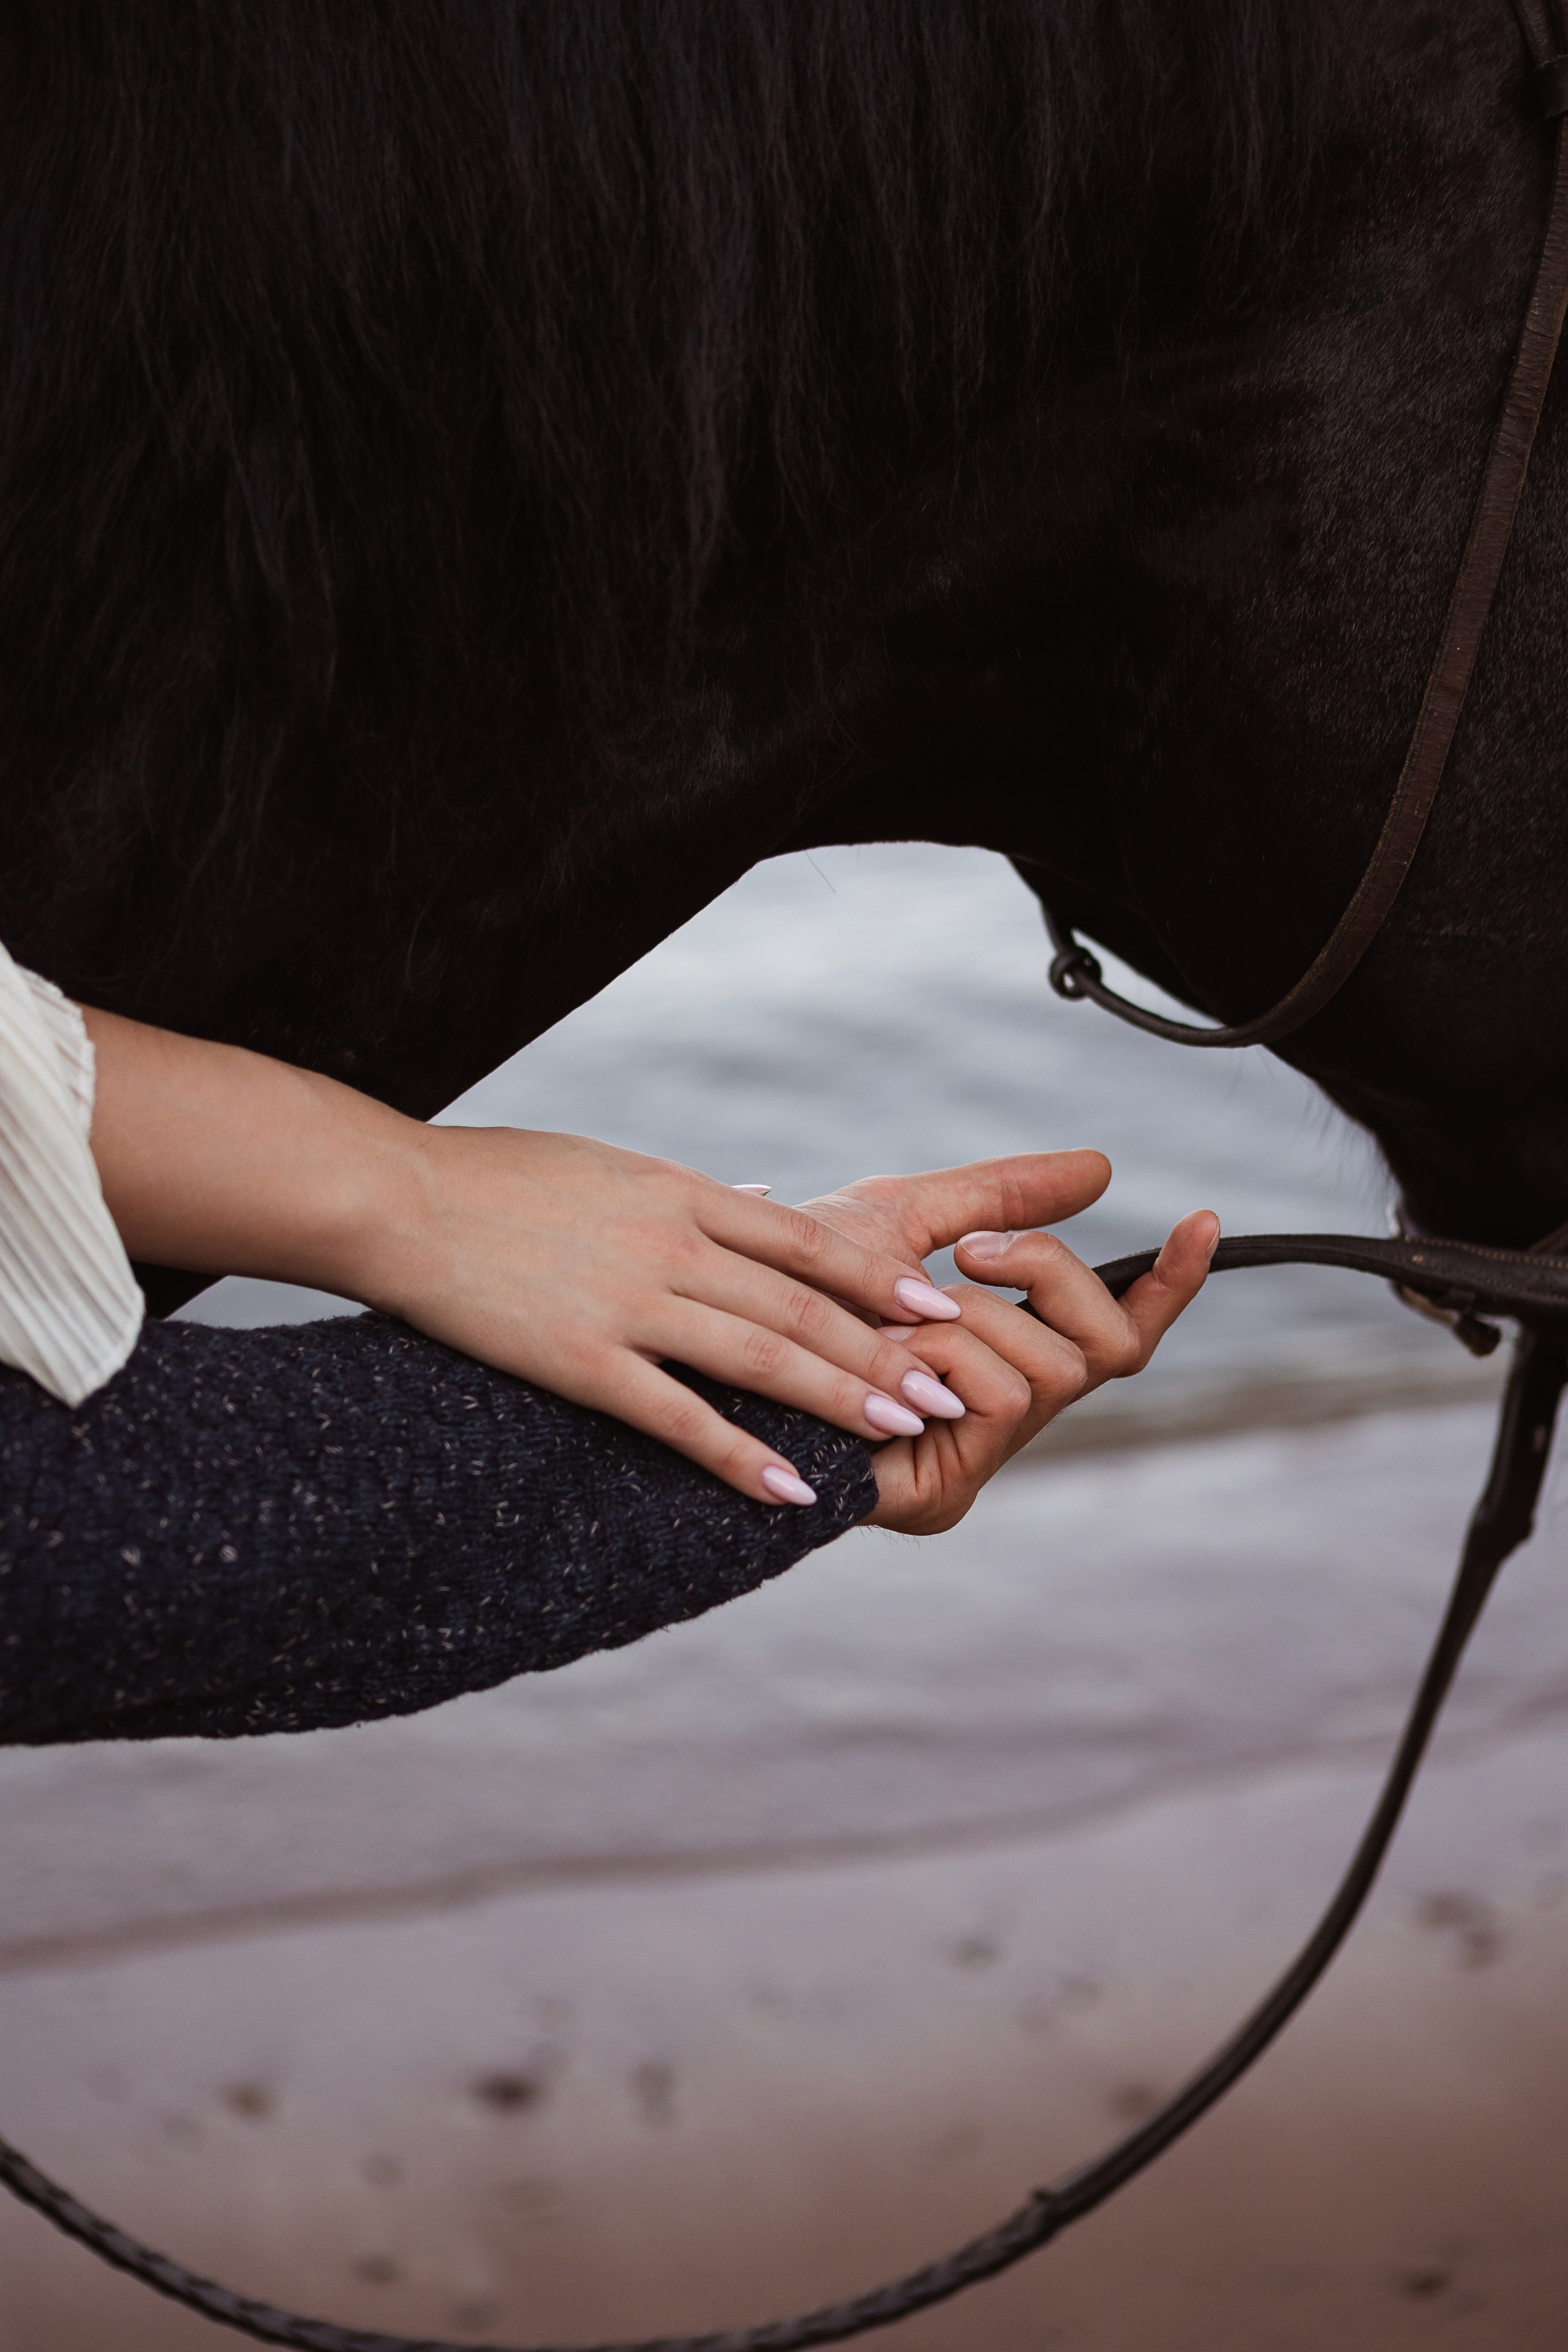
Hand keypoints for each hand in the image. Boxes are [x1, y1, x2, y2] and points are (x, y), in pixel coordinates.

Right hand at [360, 1126, 975, 1503]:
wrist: (398, 1198)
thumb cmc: (501, 1178)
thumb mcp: (613, 1165)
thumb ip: (692, 1193)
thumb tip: (764, 1201)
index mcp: (681, 1191)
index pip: (808, 1240)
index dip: (880, 1280)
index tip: (937, 1310)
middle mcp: (671, 1243)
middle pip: (804, 1305)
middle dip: (885, 1353)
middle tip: (949, 1392)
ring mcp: (629, 1303)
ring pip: (762, 1357)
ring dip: (839, 1399)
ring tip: (900, 1431)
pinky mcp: (582, 1359)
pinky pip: (678, 1417)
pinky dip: (739, 1455)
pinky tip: (789, 1489)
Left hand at [794, 1161, 1216, 1532]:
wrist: (715, 1337)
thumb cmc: (792, 1286)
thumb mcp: (908, 1218)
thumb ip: (1005, 1197)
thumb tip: (1103, 1168)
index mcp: (1003, 1359)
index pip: (1116, 1333)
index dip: (1169, 1286)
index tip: (1200, 1218)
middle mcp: (1002, 1417)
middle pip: (1109, 1349)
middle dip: (1045, 1278)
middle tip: (970, 1252)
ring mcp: (975, 1461)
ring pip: (1056, 1370)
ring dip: (979, 1316)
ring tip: (901, 1314)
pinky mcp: (942, 1496)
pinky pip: (1005, 1400)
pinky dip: (955, 1353)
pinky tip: (893, 1350)